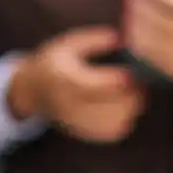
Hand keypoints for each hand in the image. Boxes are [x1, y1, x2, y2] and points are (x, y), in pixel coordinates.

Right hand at [11, 27, 145, 143]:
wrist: (31, 91)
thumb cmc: (54, 62)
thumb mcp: (68, 44)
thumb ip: (94, 40)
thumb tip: (121, 39)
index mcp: (63, 79)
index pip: (96, 85)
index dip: (120, 80)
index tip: (134, 72)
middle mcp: (67, 103)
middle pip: (109, 107)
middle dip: (130, 95)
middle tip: (140, 83)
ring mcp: (74, 121)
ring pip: (114, 122)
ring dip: (130, 108)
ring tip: (135, 94)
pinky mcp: (82, 132)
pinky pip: (111, 133)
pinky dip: (125, 121)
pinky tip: (125, 108)